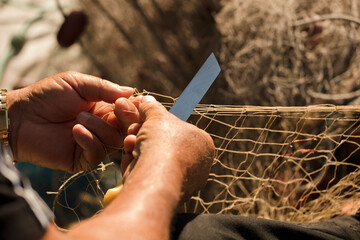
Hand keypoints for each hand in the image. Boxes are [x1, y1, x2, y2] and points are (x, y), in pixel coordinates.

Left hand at [7, 71, 139, 171]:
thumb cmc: (47, 96)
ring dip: (99, 127)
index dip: (133, 108)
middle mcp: (102, 127)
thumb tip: (132, 91)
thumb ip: (104, 88)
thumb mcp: (77, 83)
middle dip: (125, 118)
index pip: (128, 112)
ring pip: (114, 141)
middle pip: (127, 129)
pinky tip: (75, 131)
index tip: (132, 101)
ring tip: (79, 117)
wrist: (20, 116)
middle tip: (116, 107)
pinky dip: (89, 141)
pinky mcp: (82, 159)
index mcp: (104, 109)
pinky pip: (97, 154)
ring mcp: (93, 144)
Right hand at [120, 96, 214, 199]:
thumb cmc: (163, 144)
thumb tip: (147, 100)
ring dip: (137, 146)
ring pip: (153, 158)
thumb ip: (152, 107)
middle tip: (134, 128)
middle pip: (164, 144)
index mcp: (204, 145)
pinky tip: (131, 159)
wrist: (154, 178)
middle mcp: (197, 165)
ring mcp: (181, 182)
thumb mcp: (157, 116)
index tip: (147, 119)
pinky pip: (148, 173)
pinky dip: (136, 164)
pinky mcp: (163, 192)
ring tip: (131, 142)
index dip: (160, 123)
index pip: (181, 130)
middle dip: (144, 135)